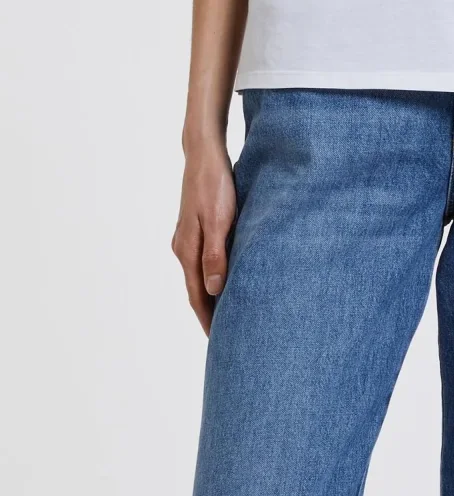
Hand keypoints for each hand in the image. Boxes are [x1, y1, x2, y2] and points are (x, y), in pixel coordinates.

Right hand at [171, 139, 236, 334]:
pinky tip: (225, 276)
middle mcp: (183, 247)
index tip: (220, 341)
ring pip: (199, 274)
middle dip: (209, 312)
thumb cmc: (214, 185)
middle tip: (226, 336)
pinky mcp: (195, 226)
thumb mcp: (219, 219)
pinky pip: (202, 260)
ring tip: (227, 312)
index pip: (197, 296)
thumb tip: (215, 290)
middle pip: (196, 289)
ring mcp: (187, 236)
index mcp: (187, 250)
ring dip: (210, 295)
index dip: (208, 319)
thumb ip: (216, 254)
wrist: (204, 154)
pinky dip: (212, 274)